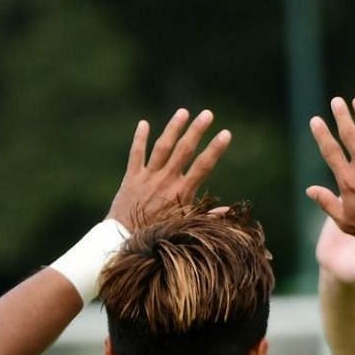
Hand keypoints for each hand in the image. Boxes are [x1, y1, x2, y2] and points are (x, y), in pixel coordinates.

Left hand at [106, 108, 231, 230]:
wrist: (124, 242)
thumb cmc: (158, 237)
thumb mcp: (185, 227)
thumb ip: (207, 217)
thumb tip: (229, 209)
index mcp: (181, 193)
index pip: (203, 166)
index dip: (215, 149)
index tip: (226, 133)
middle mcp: (165, 181)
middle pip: (184, 150)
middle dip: (197, 130)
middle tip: (208, 114)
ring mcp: (147, 177)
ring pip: (162, 147)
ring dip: (173, 128)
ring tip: (183, 112)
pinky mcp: (131, 178)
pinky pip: (136, 154)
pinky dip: (139, 139)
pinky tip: (143, 124)